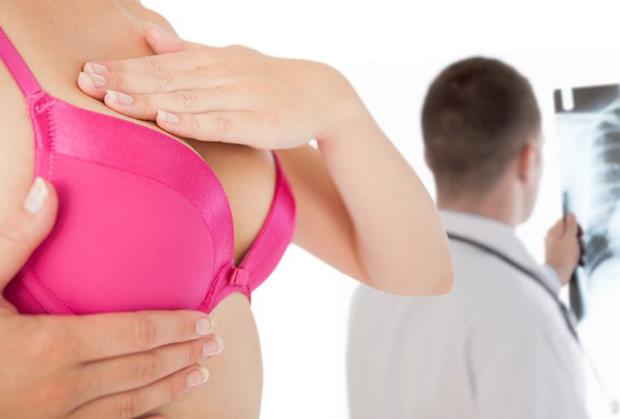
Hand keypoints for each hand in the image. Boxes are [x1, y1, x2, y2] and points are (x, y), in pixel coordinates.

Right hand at [0, 178, 223, 418]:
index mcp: (53, 346)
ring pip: (130, 404)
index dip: (175, 327)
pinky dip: (136, 416)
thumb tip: (45, 188)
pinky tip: (152, 412)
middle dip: (184, 355)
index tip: (206, 321)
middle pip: (142, 369)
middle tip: (217, 345)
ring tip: (199, 374)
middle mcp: (63, 389)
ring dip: (169, 387)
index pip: (135, 333)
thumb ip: (11, 241)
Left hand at [77, 23, 362, 148]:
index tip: (89, 71)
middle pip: (168, 79)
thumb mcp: (230, 60)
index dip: (125, 68)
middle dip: (126, 80)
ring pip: (189, 98)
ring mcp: (242, 98)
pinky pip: (223, 122)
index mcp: (213, 61)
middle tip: (86, 83)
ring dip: (151, 99)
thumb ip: (190, 53)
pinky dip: (195, 121)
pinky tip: (168, 121)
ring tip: (115, 100)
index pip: (162, 65)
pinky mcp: (260, 123)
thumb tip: (150, 36)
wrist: (322, 93)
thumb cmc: (269, 80)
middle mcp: (224, 75)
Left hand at [544, 214, 580, 285]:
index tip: (579, 234)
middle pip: (567, 231)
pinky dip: (572, 254)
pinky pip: (566, 250)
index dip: (574, 225)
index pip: (564, 220)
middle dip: (576, 237)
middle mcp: (550, 236)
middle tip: (579, 244)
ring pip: (568, 241)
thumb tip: (570, 215)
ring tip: (578, 254)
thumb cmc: (564, 256)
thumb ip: (571, 226)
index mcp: (553, 230)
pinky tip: (576, 260)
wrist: (557, 275)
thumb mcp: (571, 238)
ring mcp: (551, 246)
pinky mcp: (554, 254)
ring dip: (576, 247)